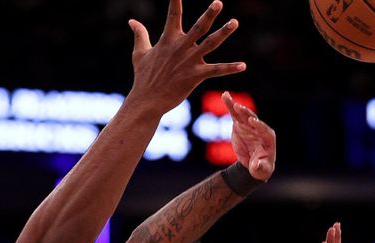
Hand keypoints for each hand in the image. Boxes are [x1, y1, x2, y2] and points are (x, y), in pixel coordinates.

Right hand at [128, 0, 245, 114]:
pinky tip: (243, 65)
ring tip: (235, 22)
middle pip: (198, 27)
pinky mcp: (195, 76)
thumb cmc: (143, 77)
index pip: (174, 15)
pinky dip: (230, 68)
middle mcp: (181, 48)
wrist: (147, 100)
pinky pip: (216, 70)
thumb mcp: (139, 53)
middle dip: (209, 14)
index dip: (176, 1)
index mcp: (168, 40)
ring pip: (210, 44)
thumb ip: (139, 34)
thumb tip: (131, 20)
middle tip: (218, 2)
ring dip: (223, 33)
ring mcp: (189, 61)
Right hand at [222, 91, 276, 181]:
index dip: (259, 125)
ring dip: (237, 107)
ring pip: (244, 114)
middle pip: (253, 119)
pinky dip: (230, 105)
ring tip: (229, 100)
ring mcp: (249, 125)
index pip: (264, 130)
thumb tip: (256, 166)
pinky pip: (235, 114)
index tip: (252, 121)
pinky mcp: (240, 124)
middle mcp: (259, 129)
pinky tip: (225, 96)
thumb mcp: (261, 170)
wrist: (253, 164)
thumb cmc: (260, 167)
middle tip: (240, 108)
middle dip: (247, 114)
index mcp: (268, 138)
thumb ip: (259, 167)